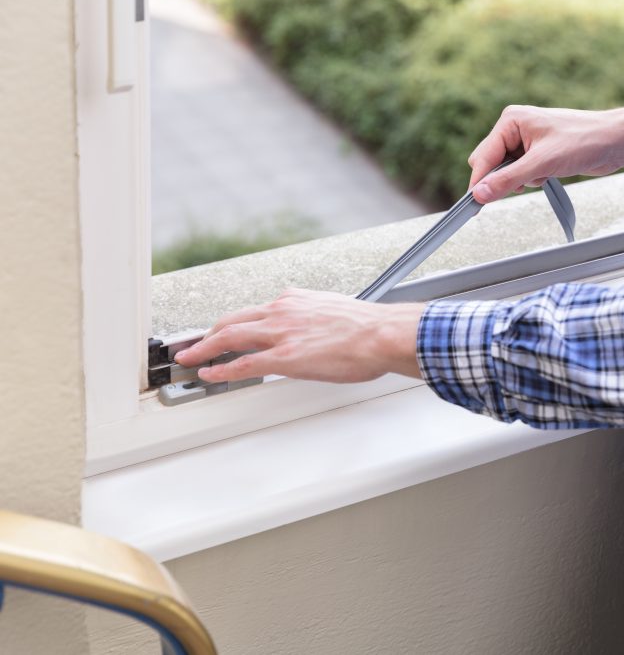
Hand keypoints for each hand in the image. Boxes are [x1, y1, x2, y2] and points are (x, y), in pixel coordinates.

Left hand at [172, 288, 425, 383]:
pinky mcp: (285, 356)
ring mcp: (281, 333)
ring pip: (229, 336)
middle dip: (209, 333)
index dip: (234, 323)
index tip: (225, 331)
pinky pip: (242, 363)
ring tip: (189, 358)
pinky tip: (209, 373)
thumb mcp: (336, 313)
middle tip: (194, 343)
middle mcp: (283, 311)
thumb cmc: (370, 328)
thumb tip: (314, 334)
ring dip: (204, 347)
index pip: (255, 312)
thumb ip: (316, 321)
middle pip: (233, 320)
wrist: (383, 334)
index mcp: (296, 301)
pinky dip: (221, 368)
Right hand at [468, 102, 623, 202]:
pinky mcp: (538, 153)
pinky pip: (522, 173)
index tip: (473, 204)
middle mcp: (516, 128)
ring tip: (544, 173)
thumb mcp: (542, 164)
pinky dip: (532, 179)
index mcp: (511, 120)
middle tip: (523, 183)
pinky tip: (549, 174)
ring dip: (521, 180)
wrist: (615, 142)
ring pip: (506, 172)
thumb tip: (480, 193)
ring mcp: (527, 141)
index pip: (483, 156)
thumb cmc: (585, 140)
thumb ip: (507, 180)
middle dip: (504, 179)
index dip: (479, 181)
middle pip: (491, 164)